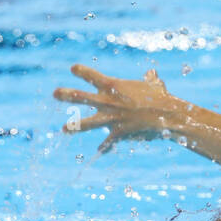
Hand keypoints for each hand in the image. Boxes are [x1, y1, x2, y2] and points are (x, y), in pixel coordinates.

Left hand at [54, 65, 180, 152]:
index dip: (82, 72)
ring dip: (74, 127)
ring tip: (63, 129)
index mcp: (113, 86)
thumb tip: (151, 74)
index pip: (93, 76)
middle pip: (81, 97)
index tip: (72, 68)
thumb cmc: (161, 97)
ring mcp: (110, 118)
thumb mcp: (155, 85)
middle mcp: (107, 101)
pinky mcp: (117, 133)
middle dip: (66, 95)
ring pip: (86, 123)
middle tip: (54, 93)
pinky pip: (107, 143)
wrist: (166, 116)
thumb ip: (150, 79)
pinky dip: (104, 147)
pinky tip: (99, 152)